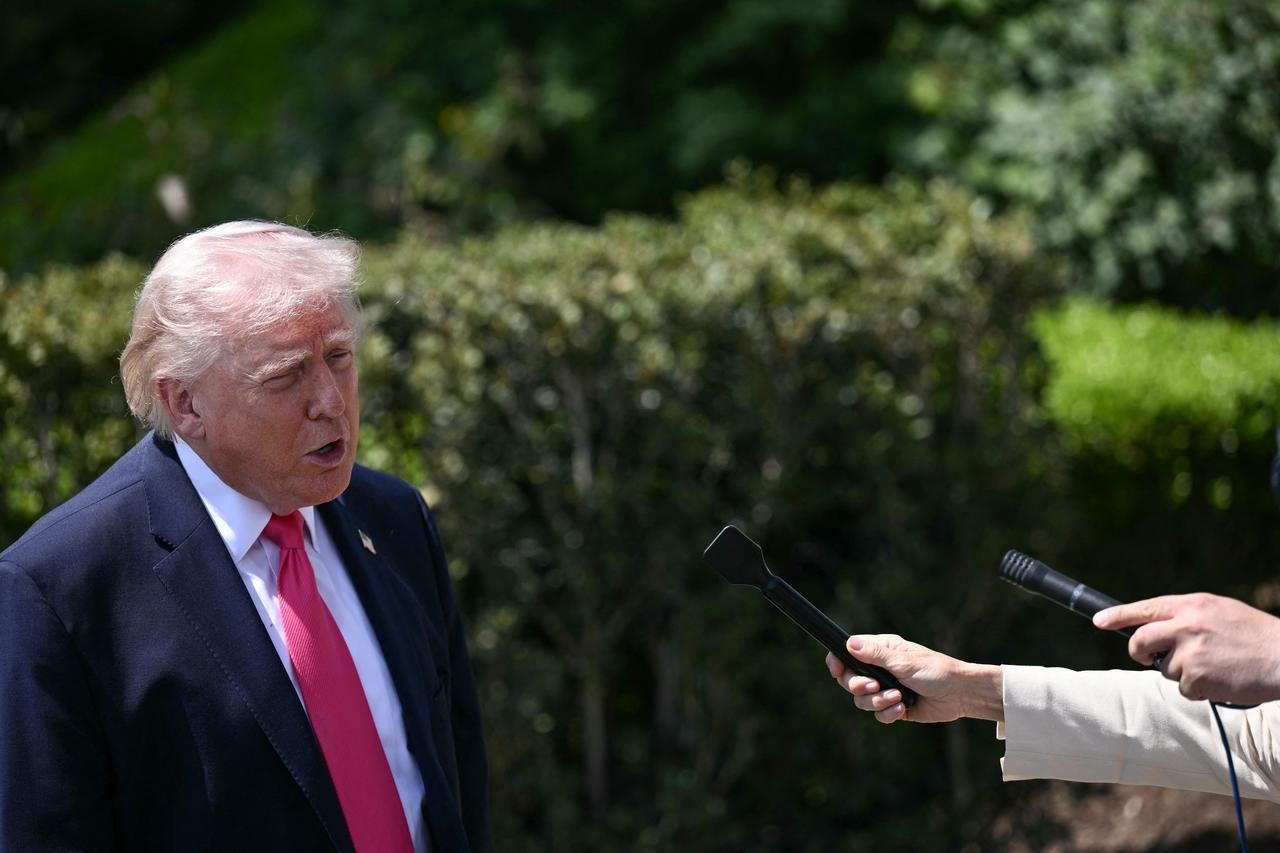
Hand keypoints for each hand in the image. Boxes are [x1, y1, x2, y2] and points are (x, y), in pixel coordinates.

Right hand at [825, 634, 1002, 724]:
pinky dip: (888, 713)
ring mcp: (886, 688)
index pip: (847, 653)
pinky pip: (878, 714)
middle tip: (875, 687)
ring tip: (897, 698)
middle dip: (859, 686)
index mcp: (880, 651)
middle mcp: (879, 669)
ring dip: (877, 701)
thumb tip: (849, 643)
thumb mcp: (904, 662)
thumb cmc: (936, 670)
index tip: (836, 671)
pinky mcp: (894, 706)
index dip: (837, 662)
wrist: (960, 694)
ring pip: (862, 700)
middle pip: (850, 680)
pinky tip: (902, 709)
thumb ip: (875, 655)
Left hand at [1095, 593, 1279, 704]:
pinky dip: (1198, 688)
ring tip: (1214, 665)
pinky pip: (1183, 688)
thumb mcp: (1219, 611)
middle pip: (1140, 641)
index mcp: (1191, 605)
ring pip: (1164, 668)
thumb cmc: (1253, 634)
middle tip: (1145, 655)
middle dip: (1138, 651)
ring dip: (1182, 672)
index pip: (1144, 608)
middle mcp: (1186, 625)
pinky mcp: (1196, 677)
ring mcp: (1190, 652)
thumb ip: (1186, 616)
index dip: (1117, 616)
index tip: (1099, 621)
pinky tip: (1220, 680)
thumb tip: (1154, 624)